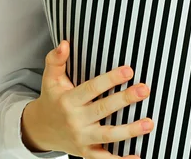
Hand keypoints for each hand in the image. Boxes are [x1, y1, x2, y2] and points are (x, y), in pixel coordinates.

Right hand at [22, 40, 152, 157]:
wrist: (41, 130)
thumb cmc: (52, 98)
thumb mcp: (50, 78)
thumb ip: (56, 60)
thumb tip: (65, 43)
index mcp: (68, 100)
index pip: (92, 89)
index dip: (110, 79)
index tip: (129, 70)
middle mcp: (76, 121)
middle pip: (103, 110)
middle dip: (125, 100)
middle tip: (144, 90)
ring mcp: (82, 139)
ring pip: (108, 136)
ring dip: (130, 131)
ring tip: (149, 123)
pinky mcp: (87, 153)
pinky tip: (138, 157)